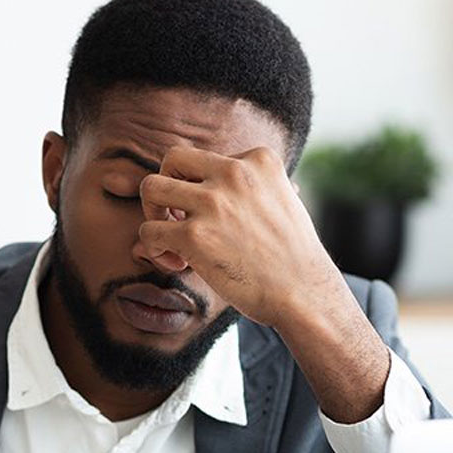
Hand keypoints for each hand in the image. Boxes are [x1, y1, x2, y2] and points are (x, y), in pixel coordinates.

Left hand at [138, 144, 392, 423]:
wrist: (304, 293)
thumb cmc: (292, 256)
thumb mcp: (282, 201)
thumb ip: (252, 189)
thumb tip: (211, 196)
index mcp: (258, 159)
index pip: (206, 158)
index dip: (200, 187)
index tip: (213, 217)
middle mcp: (234, 172)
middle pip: (172, 159)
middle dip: (167, 187)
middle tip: (177, 218)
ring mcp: (212, 202)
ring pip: (150, 187)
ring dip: (153, 214)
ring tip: (172, 239)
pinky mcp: (194, 235)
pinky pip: (148, 231)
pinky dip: (154, 249)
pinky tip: (179, 264)